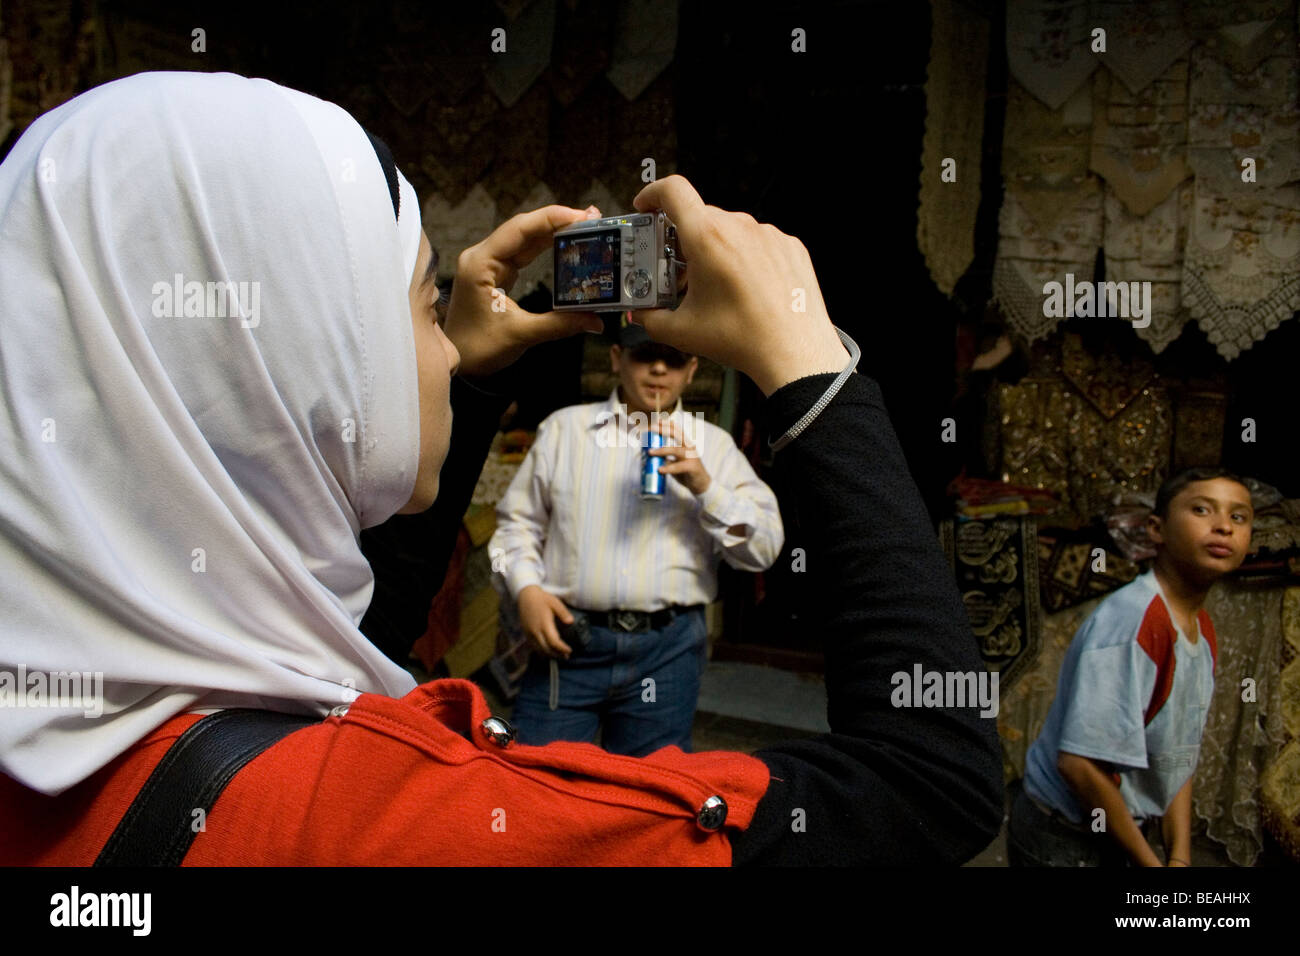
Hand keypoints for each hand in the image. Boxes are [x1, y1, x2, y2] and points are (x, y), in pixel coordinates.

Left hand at [444, 205, 603, 375]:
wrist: (458, 363)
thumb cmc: (478, 349)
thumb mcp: (521, 334)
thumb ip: (560, 324)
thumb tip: (596, 320)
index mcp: (480, 264)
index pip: (519, 229)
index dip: (551, 218)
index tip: (582, 215)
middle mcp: (483, 257)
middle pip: (524, 228)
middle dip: (557, 221)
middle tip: (592, 217)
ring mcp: (489, 264)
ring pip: (525, 239)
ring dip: (554, 232)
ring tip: (585, 226)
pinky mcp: (496, 274)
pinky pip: (524, 253)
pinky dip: (545, 247)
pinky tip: (565, 241)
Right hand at [517, 585, 575, 657]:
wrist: (525, 596)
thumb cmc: (542, 599)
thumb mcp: (555, 603)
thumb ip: (563, 613)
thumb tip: (571, 622)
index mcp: (544, 624)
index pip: (553, 642)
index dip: (562, 648)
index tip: (570, 650)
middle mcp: (535, 631)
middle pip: (546, 649)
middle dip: (557, 654)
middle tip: (566, 656)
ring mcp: (529, 633)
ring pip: (539, 649)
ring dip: (549, 654)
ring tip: (559, 656)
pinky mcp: (526, 633)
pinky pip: (533, 646)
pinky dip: (541, 651)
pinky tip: (548, 651)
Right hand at [629, 175, 848, 395]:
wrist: (794, 354)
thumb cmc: (743, 339)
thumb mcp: (682, 332)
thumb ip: (650, 318)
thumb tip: (641, 314)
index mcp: (708, 239)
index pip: (672, 191)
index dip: (652, 194)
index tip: (646, 207)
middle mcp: (740, 227)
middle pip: (700, 217)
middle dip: (684, 239)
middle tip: (679, 270)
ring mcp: (769, 235)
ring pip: (731, 230)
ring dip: (717, 249)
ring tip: (717, 286)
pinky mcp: (789, 246)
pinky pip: (759, 242)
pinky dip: (746, 258)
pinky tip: (747, 289)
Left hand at [648, 419, 710, 494]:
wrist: (701, 485)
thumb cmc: (686, 472)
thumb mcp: (675, 463)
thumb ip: (666, 458)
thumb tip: (650, 457)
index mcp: (686, 445)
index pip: (678, 430)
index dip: (668, 424)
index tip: (657, 420)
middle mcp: (689, 448)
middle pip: (677, 435)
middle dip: (664, 430)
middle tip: (652, 428)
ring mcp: (692, 457)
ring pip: (676, 450)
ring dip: (662, 450)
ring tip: (650, 452)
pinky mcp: (692, 467)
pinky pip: (679, 467)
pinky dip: (668, 468)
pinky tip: (660, 470)